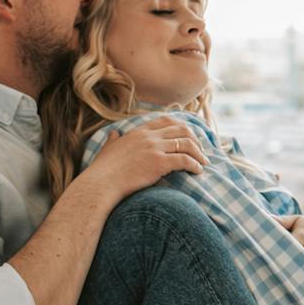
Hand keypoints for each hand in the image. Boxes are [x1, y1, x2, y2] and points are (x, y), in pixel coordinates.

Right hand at [82, 118, 205, 202]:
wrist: (100, 184)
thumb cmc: (102, 171)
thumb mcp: (107, 149)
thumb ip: (113, 140)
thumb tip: (114, 134)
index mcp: (138, 131)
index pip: (167, 120)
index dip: (182, 127)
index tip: (190, 136)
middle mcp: (148, 136)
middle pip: (182, 129)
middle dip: (195, 139)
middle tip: (201, 151)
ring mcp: (154, 148)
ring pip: (186, 143)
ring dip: (199, 153)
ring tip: (203, 163)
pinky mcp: (158, 162)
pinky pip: (185, 160)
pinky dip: (195, 165)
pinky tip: (198, 171)